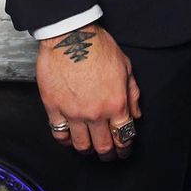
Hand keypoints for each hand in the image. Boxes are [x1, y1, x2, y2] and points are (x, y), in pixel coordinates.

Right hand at [37, 24, 141, 160]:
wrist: (69, 35)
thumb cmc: (96, 46)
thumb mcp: (125, 66)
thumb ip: (132, 93)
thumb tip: (136, 113)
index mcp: (116, 102)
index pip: (124, 136)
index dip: (125, 148)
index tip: (124, 150)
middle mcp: (95, 112)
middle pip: (103, 146)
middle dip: (109, 154)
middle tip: (109, 155)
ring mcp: (73, 112)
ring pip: (81, 145)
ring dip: (88, 150)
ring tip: (90, 148)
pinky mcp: (54, 108)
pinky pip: (59, 133)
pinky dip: (66, 141)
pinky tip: (70, 139)